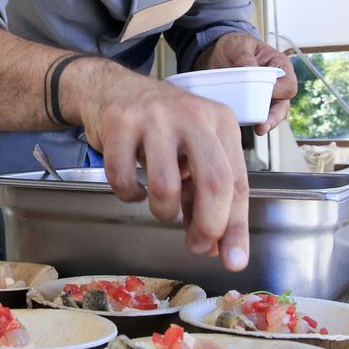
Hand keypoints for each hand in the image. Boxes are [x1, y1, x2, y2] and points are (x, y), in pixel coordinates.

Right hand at [69, 62, 249, 271]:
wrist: (112, 89)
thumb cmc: (160, 126)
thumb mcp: (193, 151)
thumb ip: (206, 194)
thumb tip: (215, 246)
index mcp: (220, 122)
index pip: (236, 181)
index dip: (235, 226)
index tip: (233, 259)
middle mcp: (192, 115)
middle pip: (213, 182)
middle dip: (207, 225)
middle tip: (197, 245)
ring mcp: (154, 118)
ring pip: (165, 186)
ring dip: (162, 211)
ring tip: (160, 206)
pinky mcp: (119, 124)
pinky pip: (124, 180)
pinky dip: (129, 194)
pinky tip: (134, 187)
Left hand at [194, 33, 297, 135]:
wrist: (217, 54)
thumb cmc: (234, 46)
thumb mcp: (238, 45)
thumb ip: (244, 55)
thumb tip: (249, 68)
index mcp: (279, 67)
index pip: (287, 85)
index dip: (278, 91)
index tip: (266, 93)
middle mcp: (275, 85)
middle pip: (282, 106)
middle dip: (274, 117)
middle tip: (263, 126)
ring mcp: (264, 97)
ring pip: (270, 115)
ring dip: (264, 124)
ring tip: (258, 130)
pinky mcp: (250, 105)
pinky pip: (253, 117)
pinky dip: (248, 122)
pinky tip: (240, 125)